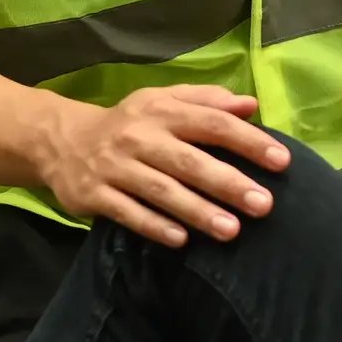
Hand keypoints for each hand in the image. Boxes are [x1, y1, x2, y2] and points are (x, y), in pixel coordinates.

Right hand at [39, 86, 293, 245]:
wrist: (61, 140)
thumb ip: (207, 101)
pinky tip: (182, 241)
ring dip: (197, 211)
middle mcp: (139, 136)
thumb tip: (251, 106)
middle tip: (263, 204)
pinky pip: (128, 213)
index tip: (281, 161)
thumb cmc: (129, 124)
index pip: (212, 122)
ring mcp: (115, 167)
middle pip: (189, 161)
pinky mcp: (94, 194)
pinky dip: (155, 226)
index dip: (247, 141)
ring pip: (161, 191)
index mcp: (162, 111)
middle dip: (228, 183)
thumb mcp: (163, 101)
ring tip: (231, 231)